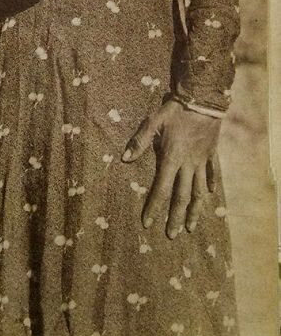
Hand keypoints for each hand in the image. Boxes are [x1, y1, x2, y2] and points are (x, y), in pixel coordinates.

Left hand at [122, 99, 219, 237]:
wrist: (202, 100)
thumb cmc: (175, 111)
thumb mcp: (153, 122)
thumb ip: (139, 141)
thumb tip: (124, 159)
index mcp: (171, 159)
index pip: (161, 190)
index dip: (154, 207)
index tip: (147, 223)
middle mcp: (188, 165)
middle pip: (182, 197)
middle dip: (175, 217)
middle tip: (171, 235)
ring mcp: (201, 161)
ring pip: (199, 192)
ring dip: (194, 211)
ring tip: (190, 226)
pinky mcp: (211, 155)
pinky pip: (211, 174)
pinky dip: (209, 185)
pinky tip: (208, 195)